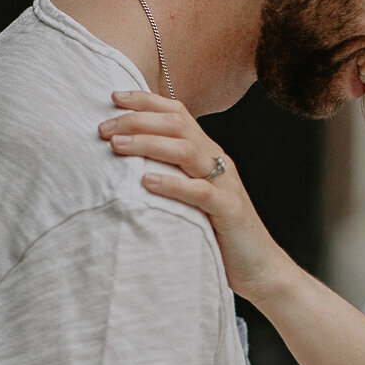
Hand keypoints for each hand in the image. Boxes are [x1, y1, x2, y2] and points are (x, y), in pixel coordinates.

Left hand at [99, 92, 289, 301]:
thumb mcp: (190, 195)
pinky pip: (201, 191)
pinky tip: (147, 182)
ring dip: (148, 144)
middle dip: (138, 120)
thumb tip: (126, 161)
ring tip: (117, 146)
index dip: (146, 100)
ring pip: (187, 150)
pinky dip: (173, 184)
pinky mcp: (228, 211)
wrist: (260, 266)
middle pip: (178, 124)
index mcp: (207, 153)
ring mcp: (225, 184)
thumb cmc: (217, 231)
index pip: (177, 113)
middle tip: (104, 129)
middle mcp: (217, 161)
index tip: (113, 98)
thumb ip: (169, 173)